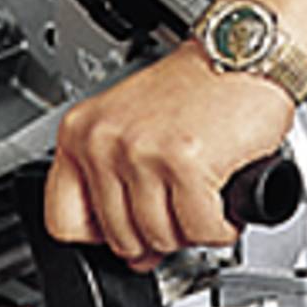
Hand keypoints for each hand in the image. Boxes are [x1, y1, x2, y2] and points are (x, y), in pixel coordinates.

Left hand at [44, 44, 295, 268]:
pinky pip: (201, 231)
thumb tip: (134, 255)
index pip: (64, 222)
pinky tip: (223, 201)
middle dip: (158, 235)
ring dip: (192, 231)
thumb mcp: (133, 125)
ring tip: (204, 199)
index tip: (126, 229)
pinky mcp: (185, 163)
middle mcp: (105, 141)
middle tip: (180, 210)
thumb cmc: (198, 86)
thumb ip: (119, 185)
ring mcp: (142, 152)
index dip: (103, 237)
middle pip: (119, 239)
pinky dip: (221, 227)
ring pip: (161, 239)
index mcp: (81, 131)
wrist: (243, 52)